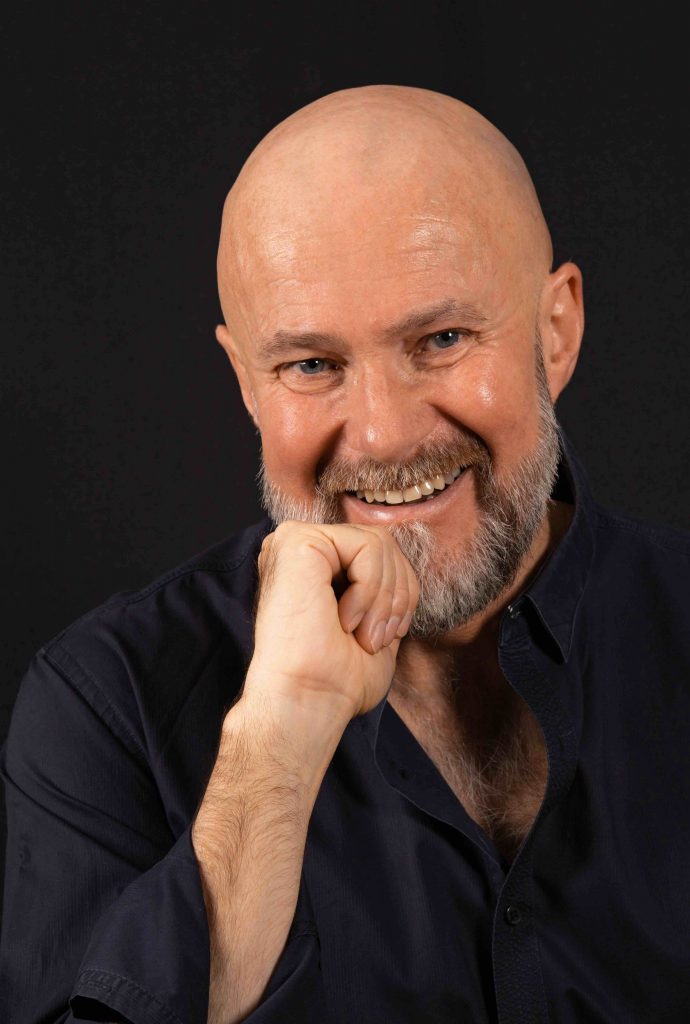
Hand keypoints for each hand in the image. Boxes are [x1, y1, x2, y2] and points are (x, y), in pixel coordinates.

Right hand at [243, 521, 418, 718]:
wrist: (308, 700)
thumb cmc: (337, 676)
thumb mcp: (374, 622)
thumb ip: (384, 587)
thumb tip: (406, 570)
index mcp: (315, 563)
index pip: (381, 553)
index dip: (401, 594)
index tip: (385, 637)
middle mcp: (301, 546)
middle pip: (383, 543)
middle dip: (397, 596)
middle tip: (375, 639)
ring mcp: (294, 540)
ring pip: (378, 543)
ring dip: (384, 598)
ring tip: (363, 634)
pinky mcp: (296, 540)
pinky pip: (365, 546)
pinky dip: (370, 589)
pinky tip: (345, 620)